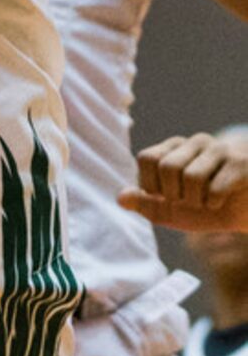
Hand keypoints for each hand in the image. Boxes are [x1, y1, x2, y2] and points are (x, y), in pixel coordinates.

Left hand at [118, 130, 247, 232]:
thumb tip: (120, 199)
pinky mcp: (239, 163)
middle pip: (166, 167)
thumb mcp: (173, 212)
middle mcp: (194, 143)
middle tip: (189, 202)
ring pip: (190, 177)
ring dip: (196, 202)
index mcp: (174, 148)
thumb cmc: (208, 209)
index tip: (166, 198)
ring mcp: (218, 149)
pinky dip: (213, 204)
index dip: (150, 186)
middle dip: (174, 196)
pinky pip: (214, 187)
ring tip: (205, 203)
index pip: (146, 158)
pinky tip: (221, 202)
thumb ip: (146, 204)